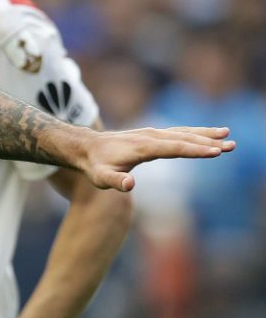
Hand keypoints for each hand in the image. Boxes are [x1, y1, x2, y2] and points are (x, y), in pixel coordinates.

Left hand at [76, 125, 233, 190]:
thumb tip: (129, 185)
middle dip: (208, 142)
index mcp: (143, 148)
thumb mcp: (100, 178)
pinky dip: (194, 132)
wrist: (86, 148)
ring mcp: (152, 134)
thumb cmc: (95, 166)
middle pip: (184, 138)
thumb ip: (115, 182)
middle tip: (231, 145)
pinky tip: (208, 133)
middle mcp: (150, 137)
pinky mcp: (152, 134)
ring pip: (183, 133)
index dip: (195, 150)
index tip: (216, 151)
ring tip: (227, 135)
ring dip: (205, 134)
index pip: (174, 148)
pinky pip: (178, 132)